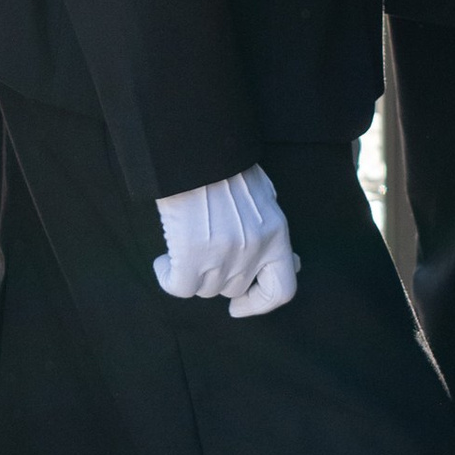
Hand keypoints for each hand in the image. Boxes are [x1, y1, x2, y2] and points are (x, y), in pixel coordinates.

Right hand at [153, 167, 299, 316]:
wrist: (199, 148)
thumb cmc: (229, 167)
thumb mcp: (266, 197)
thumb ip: (273, 233)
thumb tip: (290, 263)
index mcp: (276, 235)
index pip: (282, 290)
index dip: (261, 303)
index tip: (241, 305)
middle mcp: (253, 250)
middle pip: (233, 289)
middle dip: (216, 278)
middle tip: (201, 256)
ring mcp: (222, 254)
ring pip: (205, 289)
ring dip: (191, 276)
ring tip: (180, 251)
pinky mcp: (191, 253)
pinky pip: (179, 286)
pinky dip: (168, 277)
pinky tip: (163, 262)